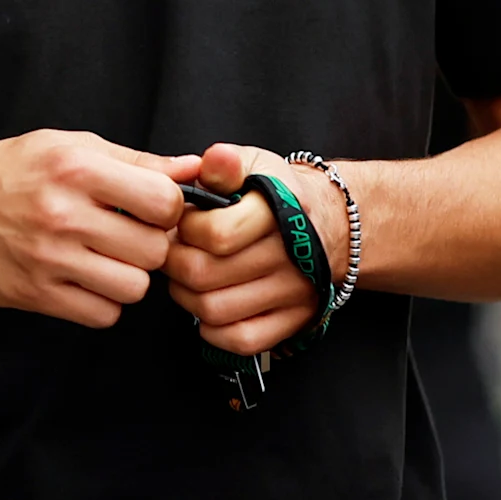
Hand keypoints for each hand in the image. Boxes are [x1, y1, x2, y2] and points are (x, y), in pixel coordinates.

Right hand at [0, 133, 203, 327]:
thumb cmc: (7, 173)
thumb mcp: (66, 147)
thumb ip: (133, 160)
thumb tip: (196, 169)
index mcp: (75, 167)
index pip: (165, 201)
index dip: (168, 209)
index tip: (151, 210)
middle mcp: (62, 212)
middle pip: (155, 249)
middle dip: (149, 246)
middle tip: (125, 237)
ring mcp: (47, 257)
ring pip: (134, 287)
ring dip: (127, 277)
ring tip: (103, 259)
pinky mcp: (34, 294)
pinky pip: (103, 314)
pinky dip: (101, 303)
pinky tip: (82, 280)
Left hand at [166, 144, 348, 354]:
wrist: (326, 223)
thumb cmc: (274, 192)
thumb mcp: (252, 164)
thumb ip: (225, 164)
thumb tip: (217, 159)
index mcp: (278, 211)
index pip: (215, 234)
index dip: (184, 228)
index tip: (181, 220)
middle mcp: (291, 255)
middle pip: (204, 275)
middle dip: (174, 262)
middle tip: (173, 250)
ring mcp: (295, 292)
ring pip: (215, 310)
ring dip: (186, 296)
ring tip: (188, 275)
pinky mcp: (295, 320)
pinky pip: (243, 340)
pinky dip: (213, 330)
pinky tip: (207, 306)